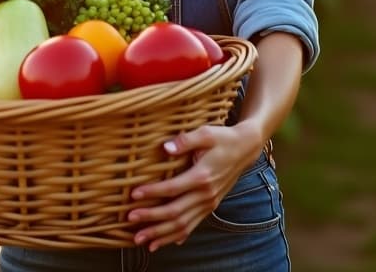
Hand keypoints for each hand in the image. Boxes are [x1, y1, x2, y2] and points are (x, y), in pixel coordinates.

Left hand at [125, 121, 264, 250]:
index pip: (172, 188)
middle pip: (175, 212)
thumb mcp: (205, 133)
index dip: (152, 192)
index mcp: (202, 176)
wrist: (245, 149)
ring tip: (141, 239)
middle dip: (151, 218)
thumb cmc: (222, 138)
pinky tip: (163, 242)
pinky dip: (177, 235)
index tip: (134, 194)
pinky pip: (192, 225)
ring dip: (160, 233)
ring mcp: (209, 202)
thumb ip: (185, 140)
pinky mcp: (211, 206)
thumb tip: (165, 147)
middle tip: (130, 219)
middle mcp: (206, 194)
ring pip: (183, 224)